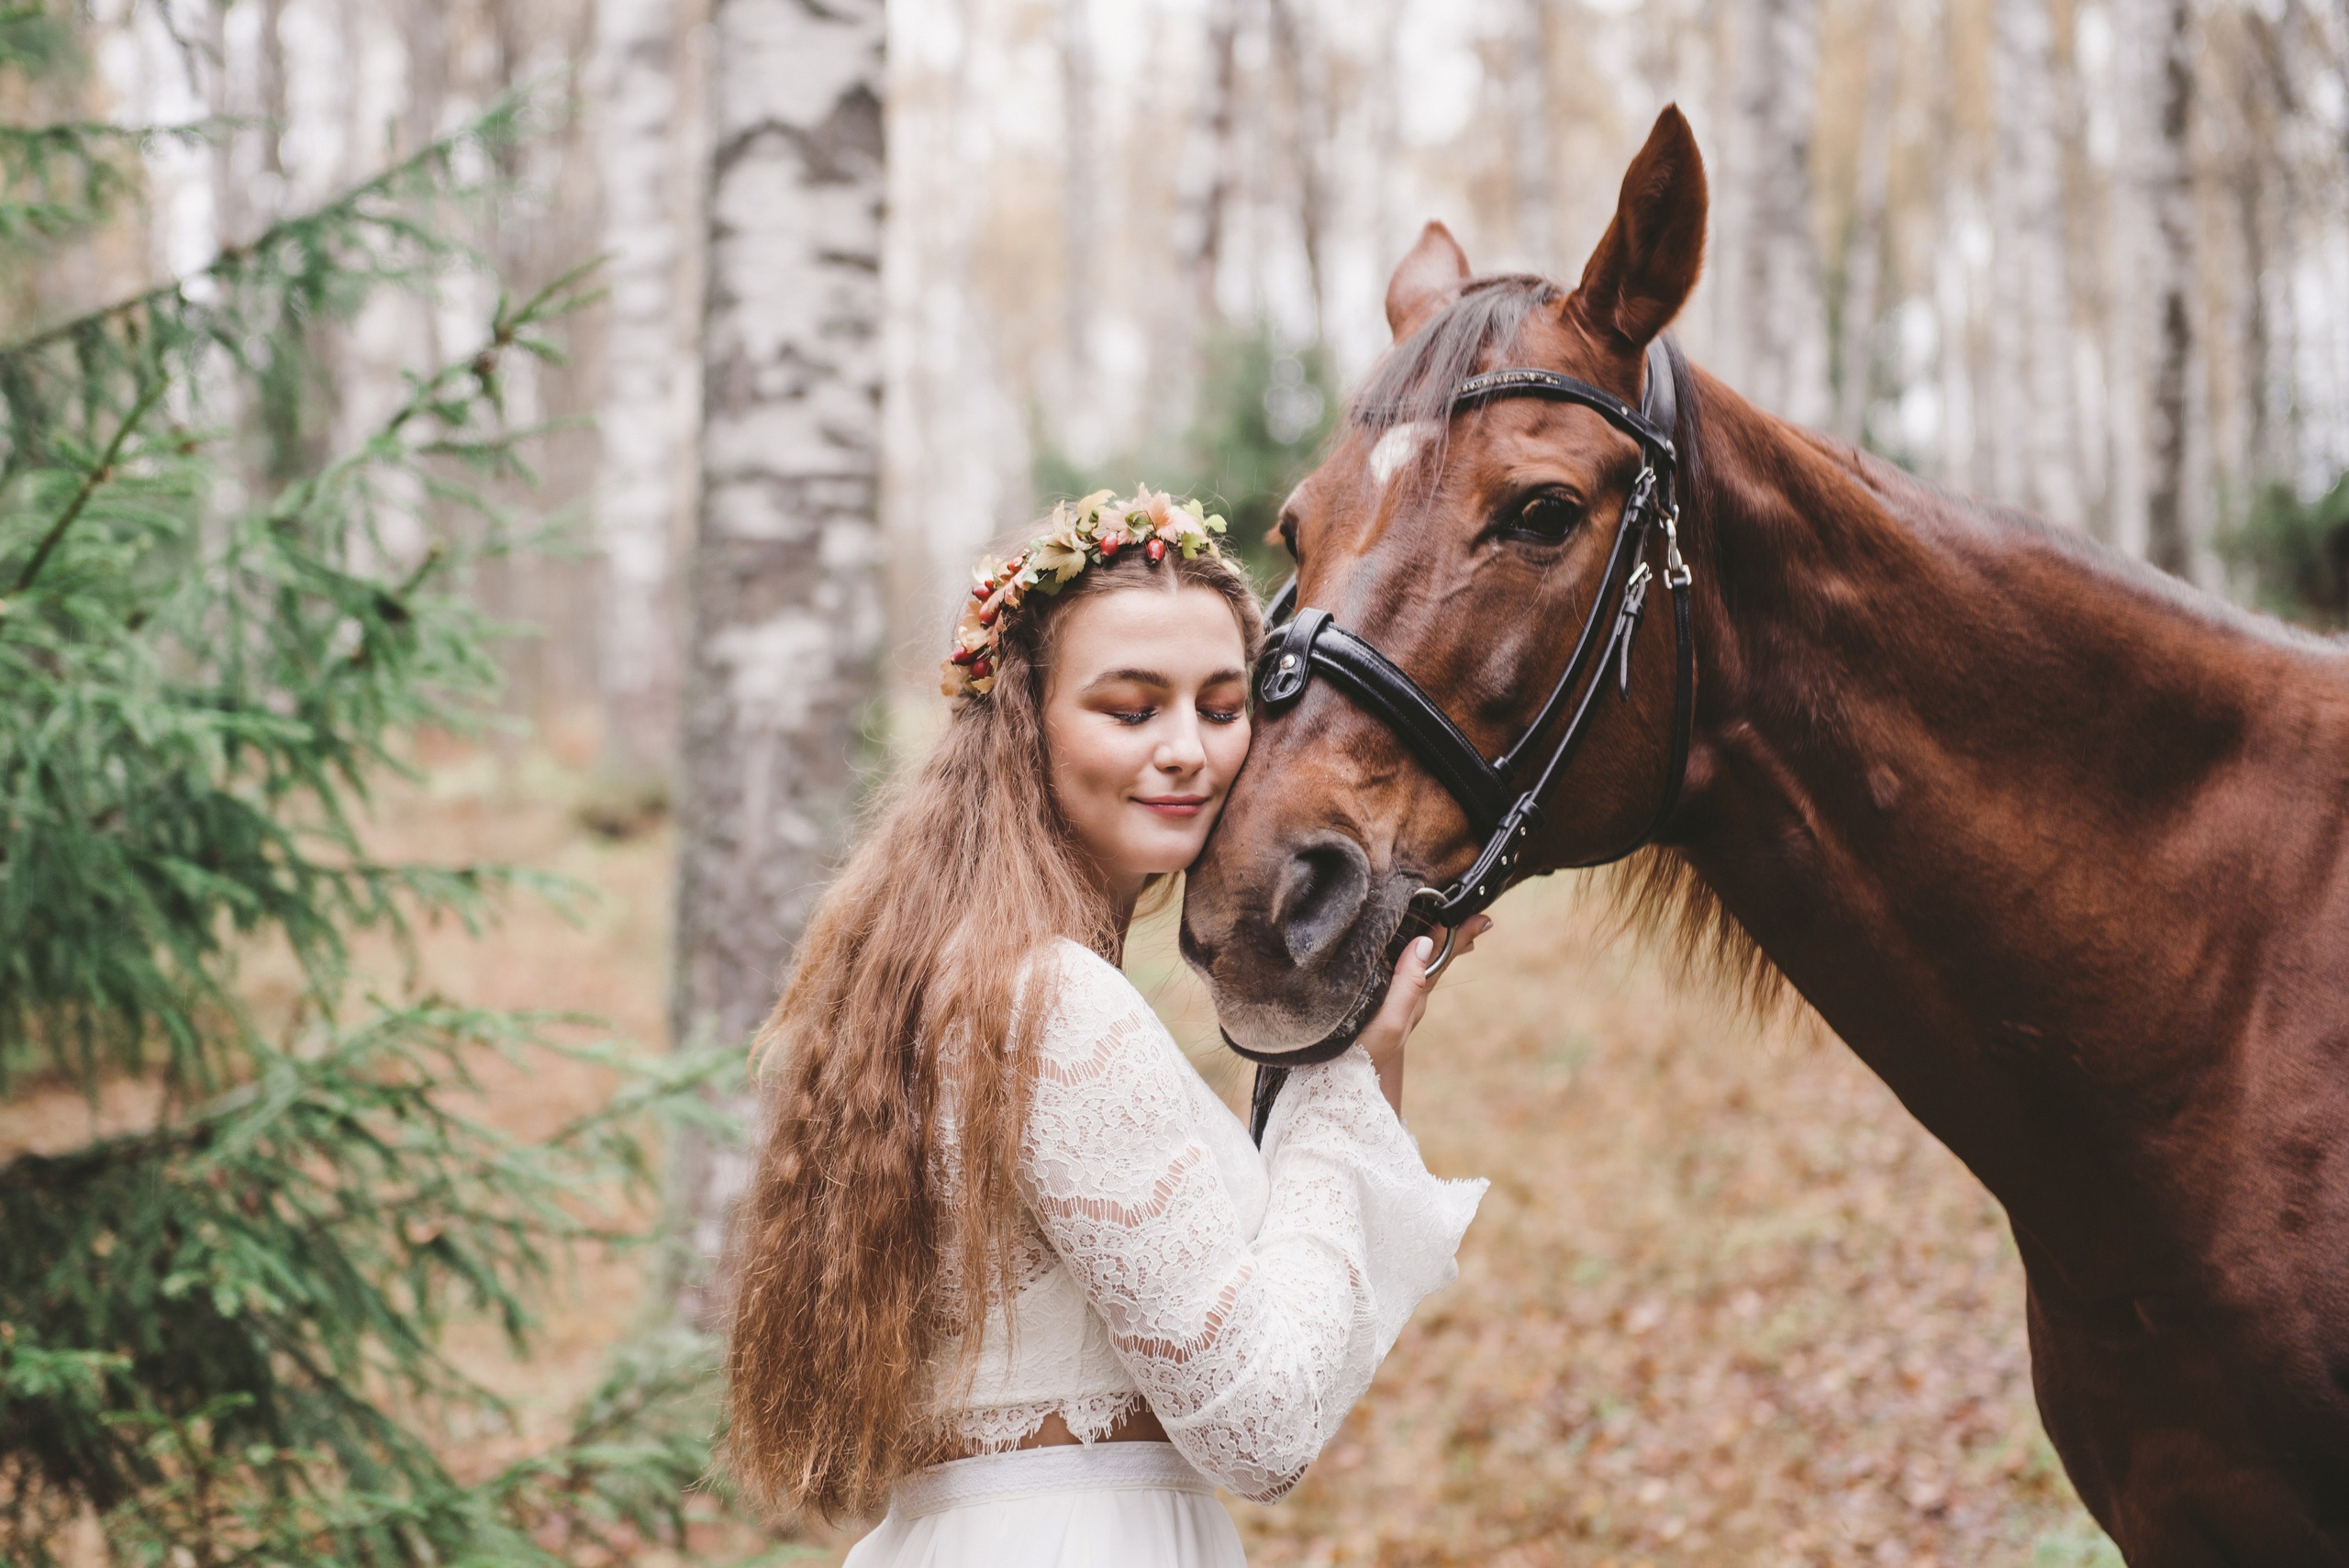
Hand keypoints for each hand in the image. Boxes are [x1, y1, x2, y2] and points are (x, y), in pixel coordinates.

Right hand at [1357, 915, 1492, 1113]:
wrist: (1335, 1082)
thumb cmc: (1362, 1051)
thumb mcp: (1390, 1019)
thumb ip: (1409, 982)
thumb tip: (1426, 943)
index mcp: (1414, 999)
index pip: (1440, 961)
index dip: (1458, 938)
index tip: (1481, 920)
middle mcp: (1407, 1001)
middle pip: (1434, 963)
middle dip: (1453, 940)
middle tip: (1477, 921)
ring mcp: (1391, 1006)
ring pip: (1418, 970)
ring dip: (1434, 950)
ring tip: (1449, 935)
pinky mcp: (1374, 1008)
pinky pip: (1399, 977)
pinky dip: (1409, 961)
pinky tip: (1406, 958)